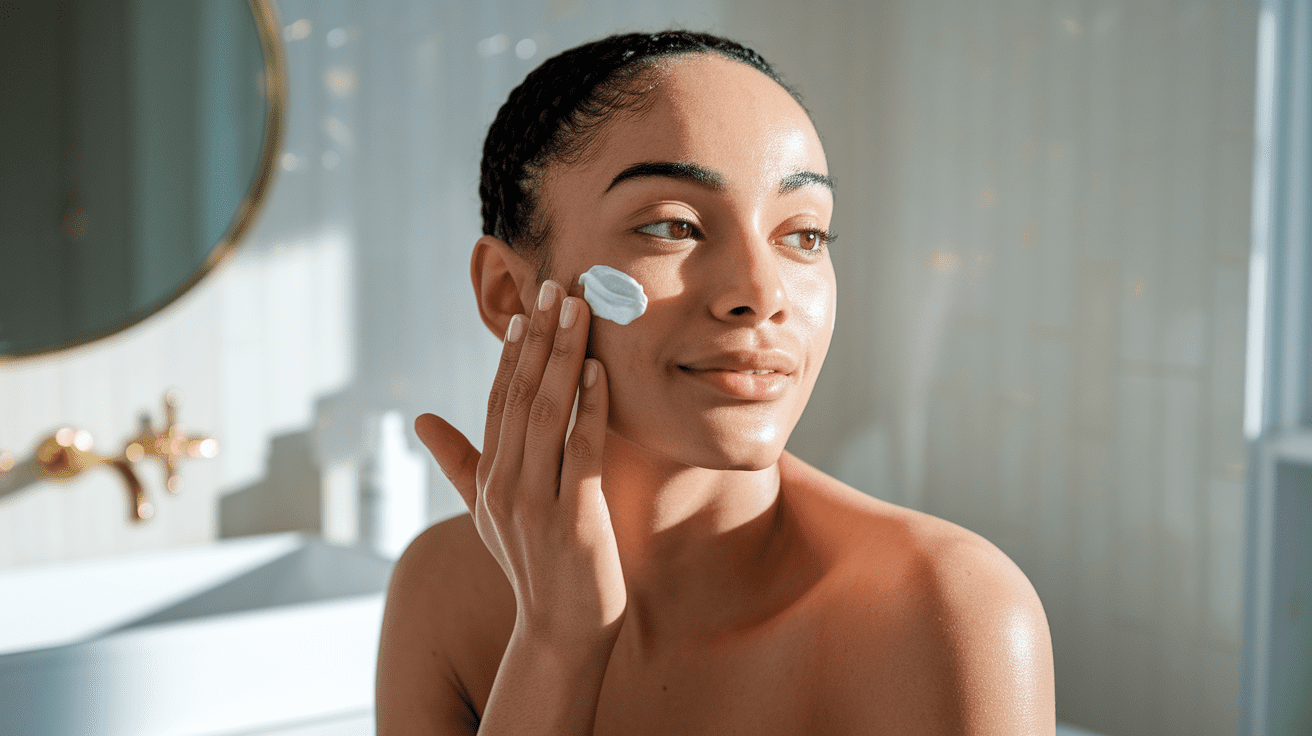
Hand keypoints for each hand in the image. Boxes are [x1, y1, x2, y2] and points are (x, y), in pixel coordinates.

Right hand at [415, 279, 625, 644]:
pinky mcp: (574, 518)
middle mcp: (504, 486)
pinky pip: (582, 451)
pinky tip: (600, 372)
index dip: (512, 355)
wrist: (560, 633)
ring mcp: (536, 502)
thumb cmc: (532, 568)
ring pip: (547, 413)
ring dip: (564, 358)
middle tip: (558, 288)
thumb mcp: (486, 513)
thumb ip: (458, 463)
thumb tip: (420, 420)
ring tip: (580, 311)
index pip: (497, 402)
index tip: (527, 311)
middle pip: (520, 396)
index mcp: (488, 480)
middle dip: (540, 339)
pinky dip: (590, 408)